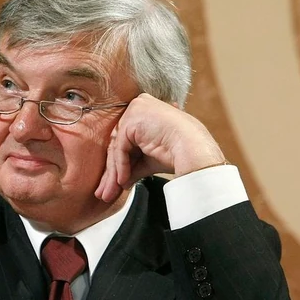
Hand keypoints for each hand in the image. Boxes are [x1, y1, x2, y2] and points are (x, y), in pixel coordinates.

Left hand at [95, 94, 225, 202]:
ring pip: (117, 147)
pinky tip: (123, 181)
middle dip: (112, 172)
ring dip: (113, 173)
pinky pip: (121, 147)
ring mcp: (134, 110)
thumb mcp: (149, 159)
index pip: (125, 140)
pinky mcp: (132, 119)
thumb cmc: (178, 153)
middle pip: (118, 144)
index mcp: (144, 110)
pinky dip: (120, 166)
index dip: (119, 164)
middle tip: (106, 193)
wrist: (193, 150)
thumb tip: (121, 181)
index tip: (116, 185)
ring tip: (110, 193)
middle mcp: (138, 106)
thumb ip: (133, 166)